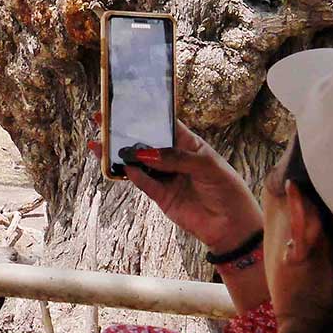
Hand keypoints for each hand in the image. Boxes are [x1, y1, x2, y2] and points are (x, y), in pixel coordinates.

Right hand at [91, 120, 262, 253]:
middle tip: (101, 120)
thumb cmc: (227, 189)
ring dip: (119, 154)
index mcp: (188, 144)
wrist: (233, 227)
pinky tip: (119, 166)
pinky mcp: (161, 196)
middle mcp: (173, 158)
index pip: (163, 125)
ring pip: (138, 163)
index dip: (145, 115)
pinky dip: (130, 175)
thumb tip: (146, 154)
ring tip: (98, 143)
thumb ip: (176, 158)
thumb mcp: (207, 166)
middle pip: (145, 143)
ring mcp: (165, 177)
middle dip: (124, 132)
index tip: (124, 104)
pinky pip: (142, 183)